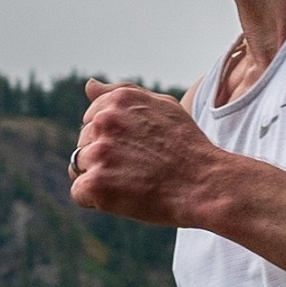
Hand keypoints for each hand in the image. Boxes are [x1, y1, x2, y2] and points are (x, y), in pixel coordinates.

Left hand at [68, 78, 218, 225]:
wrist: (205, 185)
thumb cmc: (187, 148)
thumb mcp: (162, 106)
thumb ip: (122, 93)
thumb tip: (89, 85)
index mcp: (118, 100)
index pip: (91, 120)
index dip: (114, 140)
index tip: (139, 150)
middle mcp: (104, 121)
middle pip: (84, 144)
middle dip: (105, 158)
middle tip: (141, 169)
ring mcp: (98, 152)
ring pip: (80, 168)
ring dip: (101, 178)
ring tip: (133, 183)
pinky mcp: (96, 184)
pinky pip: (79, 193)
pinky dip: (97, 200)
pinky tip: (124, 198)